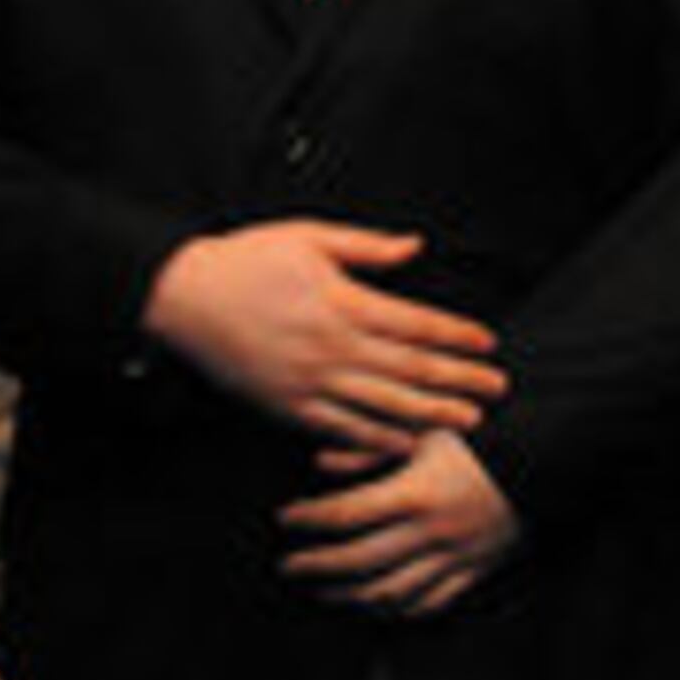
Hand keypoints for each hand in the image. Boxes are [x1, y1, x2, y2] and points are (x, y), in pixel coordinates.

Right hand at [141, 221, 506, 451]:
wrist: (181, 297)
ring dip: (431, 414)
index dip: (456, 334)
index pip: (414, 322)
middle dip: (459, 379)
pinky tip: (405, 444)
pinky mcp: (286, 406)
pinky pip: (340, 429)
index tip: (487, 343)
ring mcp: (308, 381)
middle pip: (410, 368)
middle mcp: (330, 346)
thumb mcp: (306, 236)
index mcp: (340, 301)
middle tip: (498, 388)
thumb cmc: (245, 262)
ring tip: (469, 421)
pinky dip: (376, 439)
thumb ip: (365, 246)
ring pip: (383, 404)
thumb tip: (414, 246)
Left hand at [278, 431, 519, 615]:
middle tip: (289, 564)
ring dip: (348, 595)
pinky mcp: (474, 573)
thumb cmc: (486, 441)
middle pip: (358, 560)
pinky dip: (396, 610)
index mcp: (416, 492)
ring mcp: (454, 558)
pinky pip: (429, 604)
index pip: (345, 514)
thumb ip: (373, 447)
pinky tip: (373, 606)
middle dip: (316, 565)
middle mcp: (431, 532)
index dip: (308, 520)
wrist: (552, 464)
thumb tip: (320, 461)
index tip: (285, 518)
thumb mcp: (430, 432)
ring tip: (322, 589)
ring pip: (389, 591)